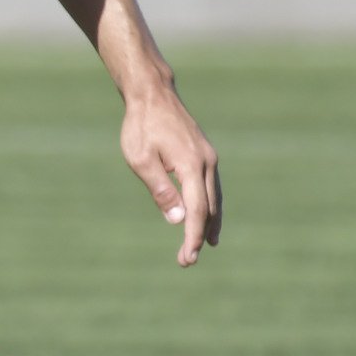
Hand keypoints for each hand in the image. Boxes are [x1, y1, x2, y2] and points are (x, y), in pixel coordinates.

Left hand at [121, 85, 220, 264]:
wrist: (153, 95)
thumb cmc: (140, 127)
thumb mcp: (141, 160)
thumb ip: (160, 190)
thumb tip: (177, 220)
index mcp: (191, 165)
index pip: (197, 210)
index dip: (192, 236)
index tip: (188, 257)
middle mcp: (206, 162)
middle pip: (209, 208)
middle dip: (199, 235)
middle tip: (187, 260)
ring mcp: (208, 157)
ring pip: (214, 198)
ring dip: (210, 223)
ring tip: (205, 244)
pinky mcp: (204, 154)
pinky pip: (211, 186)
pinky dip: (211, 205)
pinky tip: (207, 216)